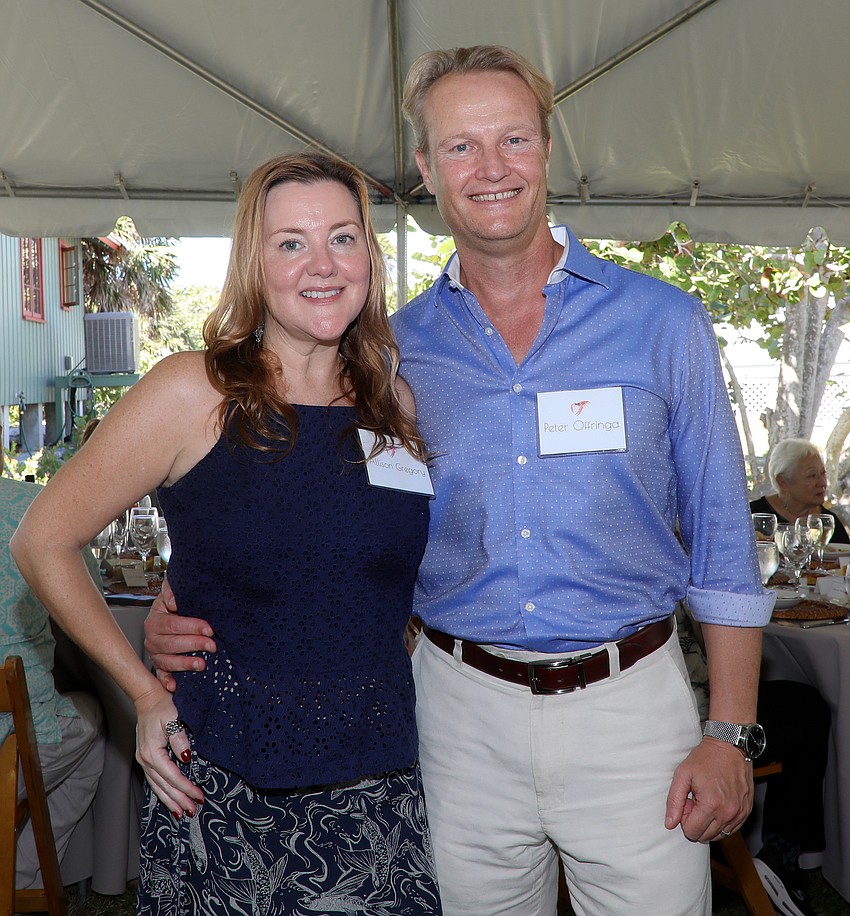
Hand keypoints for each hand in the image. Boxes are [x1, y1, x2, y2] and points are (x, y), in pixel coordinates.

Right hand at [134, 687, 203, 817]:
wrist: (147, 698)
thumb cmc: (161, 705)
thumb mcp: (173, 718)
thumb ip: (179, 738)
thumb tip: (186, 757)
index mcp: (152, 752)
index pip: (173, 776)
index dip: (186, 788)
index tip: (199, 796)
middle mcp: (145, 759)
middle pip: (164, 786)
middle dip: (179, 800)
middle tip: (193, 811)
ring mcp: (144, 760)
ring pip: (157, 786)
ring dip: (170, 800)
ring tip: (181, 813)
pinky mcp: (146, 758)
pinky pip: (154, 780)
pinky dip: (162, 792)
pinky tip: (168, 799)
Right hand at [144, 576, 216, 691]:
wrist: (168, 616)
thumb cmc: (173, 606)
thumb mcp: (171, 593)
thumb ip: (171, 591)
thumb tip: (173, 601)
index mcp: (155, 620)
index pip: (173, 624)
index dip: (192, 627)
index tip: (209, 629)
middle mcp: (152, 638)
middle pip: (172, 644)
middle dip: (194, 644)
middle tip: (212, 646)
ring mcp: (155, 654)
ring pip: (167, 661)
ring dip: (185, 664)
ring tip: (202, 664)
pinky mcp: (158, 666)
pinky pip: (160, 675)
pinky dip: (166, 681)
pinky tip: (174, 686)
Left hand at [664, 738, 753, 841]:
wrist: (729, 746)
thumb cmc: (705, 758)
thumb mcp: (683, 774)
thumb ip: (674, 801)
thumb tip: (670, 823)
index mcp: (711, 805)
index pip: (692, 832)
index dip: (684, 819)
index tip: (686, 802)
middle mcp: (728, 812)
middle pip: (705, 836)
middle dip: (696, 822)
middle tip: (695, 801)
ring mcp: (739, 813)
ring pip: (719, 835)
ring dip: (709, 823)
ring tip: (706, 801)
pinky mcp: (746, 811)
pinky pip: (732, 828)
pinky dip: (722, 821)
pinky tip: (717, 804)